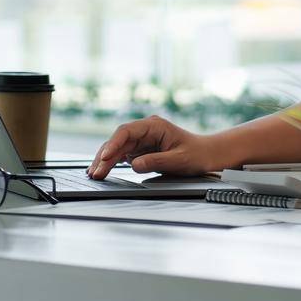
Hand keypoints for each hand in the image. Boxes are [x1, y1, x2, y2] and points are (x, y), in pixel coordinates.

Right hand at [86, 115, 219, 179]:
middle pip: (118, 141)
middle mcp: (145, 130)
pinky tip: (102, 171)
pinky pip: (121, 155)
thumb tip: (134, 165)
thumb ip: (156, 161)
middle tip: (96, 173)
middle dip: (105, 157)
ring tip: (94, 174)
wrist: (206, 155)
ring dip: (105, 161)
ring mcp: (141, 140)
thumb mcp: (178, 160)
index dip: (114, 144)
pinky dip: (111, 163)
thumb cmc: (196, 154)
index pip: (127, 132)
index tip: (105, 157)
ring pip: (117, 148)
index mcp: (154, 126)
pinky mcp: (140, 149)